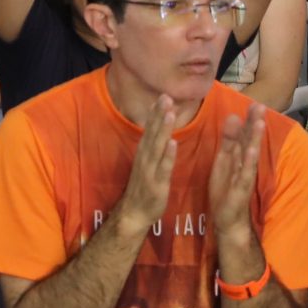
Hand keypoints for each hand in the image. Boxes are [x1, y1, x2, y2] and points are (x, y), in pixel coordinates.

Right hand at [118, 94, 179, 229]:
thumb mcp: (147, 164)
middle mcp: (145, 157)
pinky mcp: (157, 183)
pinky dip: (167, 154)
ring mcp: (150, 169)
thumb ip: (153, 148)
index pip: (150, 128)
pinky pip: (163, 167)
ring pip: (157, 146)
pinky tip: (173, 143)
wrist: (134, 212)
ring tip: (169, 113)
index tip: (163, 95)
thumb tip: (158, 131)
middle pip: (152, 132)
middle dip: (159, 114)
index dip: (155, 112)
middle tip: (166, 96)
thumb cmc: (144, 187)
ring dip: (163, 129)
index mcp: (144, 152)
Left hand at [205, 101, 265, 247]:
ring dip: (255, 139)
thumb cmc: (225, 188)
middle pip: (250, 141)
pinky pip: (245, 173)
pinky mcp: (240, 189)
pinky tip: (251, 150)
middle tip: (260, 106)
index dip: (249, 119)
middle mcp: (244, 165)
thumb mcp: (224, 160)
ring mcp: (244, 176)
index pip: (245, 135)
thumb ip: (228, 141)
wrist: (227, 219)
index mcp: (238, 156)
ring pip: (251, 155)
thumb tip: (234, 117)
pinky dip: (248, 162)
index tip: (254, 102)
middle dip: (255, 124)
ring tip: (260, 123)